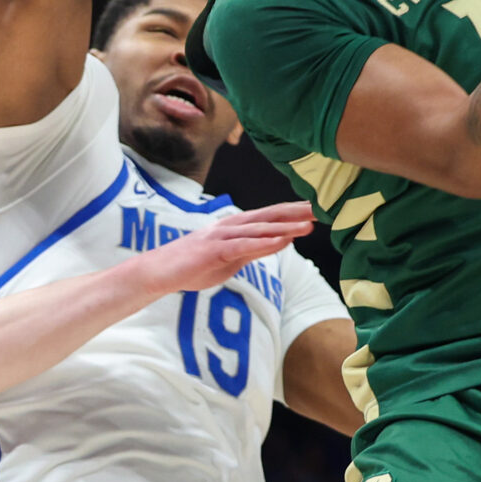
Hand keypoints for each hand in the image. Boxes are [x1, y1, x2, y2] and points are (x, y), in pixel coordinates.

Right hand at [141, 202, 315, 293]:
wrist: (159, 272)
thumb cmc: (194, 266)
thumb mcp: (231, 259)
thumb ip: (255, 250)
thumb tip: (281, 242)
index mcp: (235, 227)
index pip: (269, 217)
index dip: (292, 213)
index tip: (316, 210)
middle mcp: (230, 226)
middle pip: (268, 217)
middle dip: (294, 213)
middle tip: (320, 209)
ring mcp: (220, 237)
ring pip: (258, 230)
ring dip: (284, 228)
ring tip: (308, 226)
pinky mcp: (212, 251)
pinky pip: (241, 246)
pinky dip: (262, 244)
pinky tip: (279, 242)